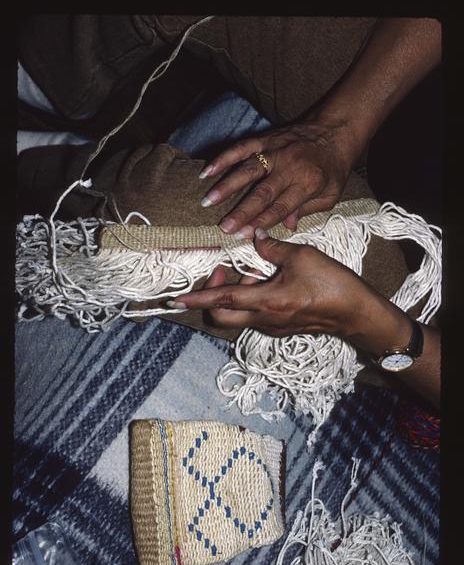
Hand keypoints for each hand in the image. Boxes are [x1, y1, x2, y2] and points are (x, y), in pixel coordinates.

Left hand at [167, 229, 407, 345]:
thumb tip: (253, 236)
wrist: (357, 314)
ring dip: (235, 296)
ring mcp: (272, 327)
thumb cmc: (333, 284)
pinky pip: (254, 316)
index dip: (196, 298)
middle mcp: (264, 320)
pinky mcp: (281, 328)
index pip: (221, 300)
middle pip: (221, 316)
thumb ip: (272, 247)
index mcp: (266, 302)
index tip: (175, 299)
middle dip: (210, 297)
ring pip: (237, 316)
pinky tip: (266, 282)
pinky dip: (250, 300)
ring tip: (252, 271)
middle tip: (221, 271)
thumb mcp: (302, 257)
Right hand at [198, 119, 357, 237]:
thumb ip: (307, 210)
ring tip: (208, 200)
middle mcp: (290, 167)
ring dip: (226, 186)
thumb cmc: (332, 168)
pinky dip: (224, 158)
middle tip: (224, 227)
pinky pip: (242, 148)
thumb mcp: (330, 195)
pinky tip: (208, 171)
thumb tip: (286, 225)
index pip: (280, 208)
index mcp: (307, 184)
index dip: (261, 222)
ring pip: (248, 169)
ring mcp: (276, 151)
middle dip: (242, 211)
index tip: (243, 235)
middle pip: (262, 193)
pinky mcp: (266, 139)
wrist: (336, 130)